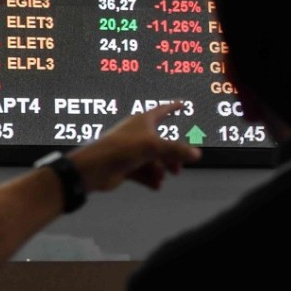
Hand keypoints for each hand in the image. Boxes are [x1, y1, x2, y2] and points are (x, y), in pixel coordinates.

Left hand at [68, 102, 200, 192]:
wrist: (94, 168)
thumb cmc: (120, 148)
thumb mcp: (154, 147)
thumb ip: (177, 150)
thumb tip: (196, 154)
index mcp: (143, 121)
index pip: (162, 110)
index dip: (173, 107)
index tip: (182, 104)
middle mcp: (137, 134)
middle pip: (161, 142)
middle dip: (171, 155)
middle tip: (178, 166)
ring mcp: (131, 150)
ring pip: (153, 159)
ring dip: (160, 169)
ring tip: (163, 177)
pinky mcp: (125, 166)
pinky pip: (144, 172)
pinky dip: (150, 178)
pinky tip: (156, 185)